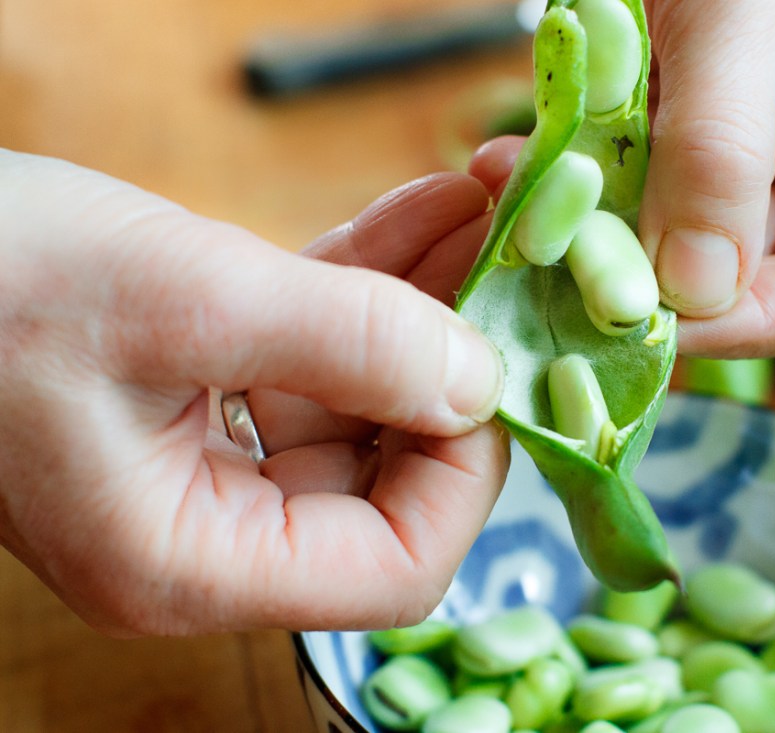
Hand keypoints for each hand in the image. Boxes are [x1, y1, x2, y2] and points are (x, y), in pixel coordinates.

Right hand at [0, 150, 506, 635]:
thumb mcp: (186, 302)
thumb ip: (347, 343)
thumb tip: (480, 377)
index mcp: (192, 561)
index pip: (395, 568)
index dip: (467, 473)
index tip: (494, 365)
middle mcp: (208, 531)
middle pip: (389, 476)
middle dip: (456, 363)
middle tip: (511, 260)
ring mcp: (206, 464)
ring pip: (361, 402)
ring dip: (424, 306)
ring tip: (479, 214)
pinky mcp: (201, 396)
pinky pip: (315, 356)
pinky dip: (368, 289)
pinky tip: (422, 217)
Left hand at [473, 0, 774, 357]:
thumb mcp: (741, 20)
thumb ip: (720, 149)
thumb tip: (691, 290)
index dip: (746, 325)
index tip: (642, 312)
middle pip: (743, 289)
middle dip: (643, 278)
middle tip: (552, 253)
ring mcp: (753, 173)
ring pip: (669, 256)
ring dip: (590, 239)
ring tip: (516, 189)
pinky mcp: (683, 155)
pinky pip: (628, 205)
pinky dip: (573, 194)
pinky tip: (515, 162)